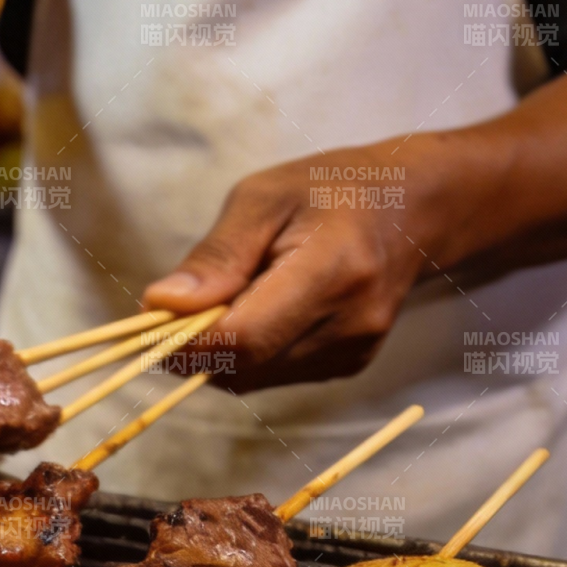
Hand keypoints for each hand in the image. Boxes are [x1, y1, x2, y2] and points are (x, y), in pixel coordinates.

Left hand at [142, 142, 436, 390]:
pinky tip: (258, 310)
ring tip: (228, 295)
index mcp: (332, 272)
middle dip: (195, 345)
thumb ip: (216, 254)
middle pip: (243, 366)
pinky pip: (274, 375)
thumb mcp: (264, 196)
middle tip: (179, 304)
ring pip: (253, 378)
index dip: (185, 340)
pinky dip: (248, 353)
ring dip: (221, 350)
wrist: (414, 207)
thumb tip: (161, 304)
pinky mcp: (350, 364)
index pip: (242, 339)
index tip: (153, 316)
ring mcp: (354, 351)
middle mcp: (350, 323)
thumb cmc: (333, 188)